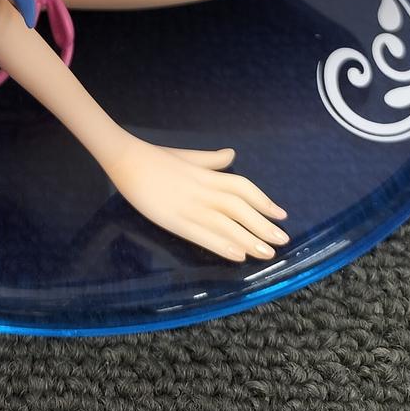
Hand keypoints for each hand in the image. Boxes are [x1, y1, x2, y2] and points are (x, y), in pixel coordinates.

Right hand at [103, 138, 287, 261]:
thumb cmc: (156, 157)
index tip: (281, 215)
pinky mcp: (174, 220)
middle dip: (263, 225)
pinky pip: (202, 234)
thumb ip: (211, 160)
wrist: (126, 159)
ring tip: (268, 253)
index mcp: (206, 175)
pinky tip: (237, 255)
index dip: (263, 201)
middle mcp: (203, 191)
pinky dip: (222, 244)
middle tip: (283, 240)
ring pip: (225, 224)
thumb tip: (232, 154)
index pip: (242, 188)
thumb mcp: (187, 155)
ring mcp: (189, 206)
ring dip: (249, 239)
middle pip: (239, 208)